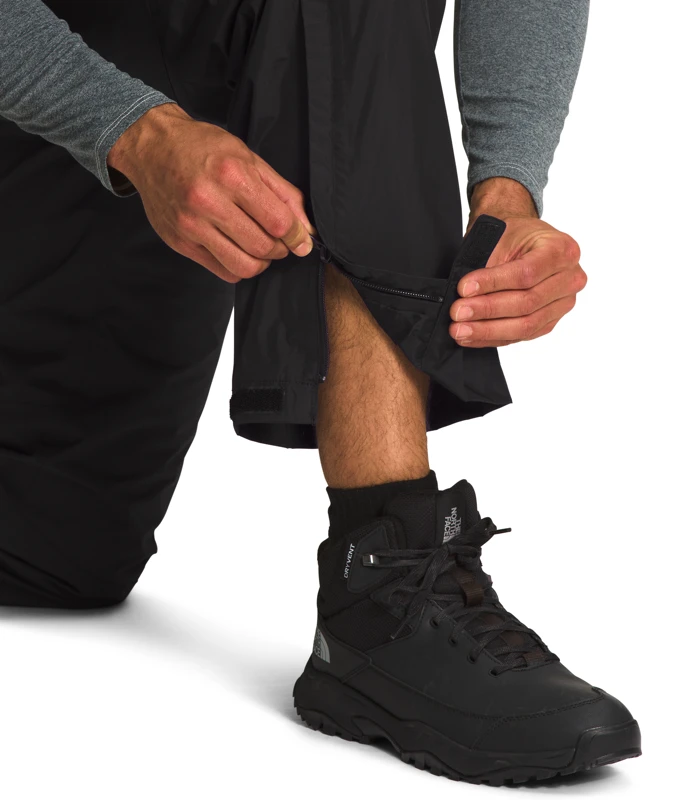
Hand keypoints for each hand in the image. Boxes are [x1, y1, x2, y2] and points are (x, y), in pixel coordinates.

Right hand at [107, 103, 314, 282]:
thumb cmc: (201, 148)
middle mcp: (208, 202)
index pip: (278, 223)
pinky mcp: (180, 243)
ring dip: (261, 263)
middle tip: (279, 242)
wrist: (151, 147)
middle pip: (263, 247)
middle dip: (280, 250)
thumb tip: (306, 230)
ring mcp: (191, 225)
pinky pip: (222, 271)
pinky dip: (239, 267)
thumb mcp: (248, 158)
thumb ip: (282, 193)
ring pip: (243, 266)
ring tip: (260, 248)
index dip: (297, 236)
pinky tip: (238, 250)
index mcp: (231, 175)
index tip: (301, 240)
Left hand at [449, 178, 586, 346]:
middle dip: (487, 310)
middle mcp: (570, 279)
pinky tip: (471, 337)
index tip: (464, 289)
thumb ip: (488, 265)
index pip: (526, 273)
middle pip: (527, 303)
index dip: (493, 283)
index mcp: (562, 250)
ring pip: (525, 325)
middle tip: (457, 312)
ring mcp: (562, 304)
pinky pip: (521, 336)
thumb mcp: (501, 236)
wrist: (525, 241)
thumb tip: (465, 294)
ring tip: (459, 330)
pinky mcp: (549, 322)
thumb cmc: (515, 236)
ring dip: (488, 330)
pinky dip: (492, 338)